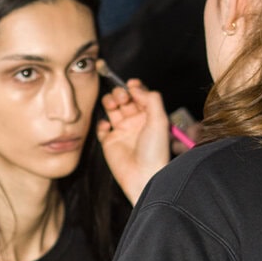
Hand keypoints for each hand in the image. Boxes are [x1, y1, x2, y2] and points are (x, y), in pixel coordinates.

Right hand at [95, 78, 172, 204]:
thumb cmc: (154, 151)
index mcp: (150, 116)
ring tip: (112, 104)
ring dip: (110, 102)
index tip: (131, 84)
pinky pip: (102, 128)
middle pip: (125, 99)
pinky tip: (107, 126)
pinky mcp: (109, 142)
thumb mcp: (160, 119)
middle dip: (121, 94)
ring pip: (112, 109)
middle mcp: (136, 122)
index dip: (135, 87)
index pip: (141, 95)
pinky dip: (101, 123)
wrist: (143, 175)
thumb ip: (150, 98)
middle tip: (122, 98)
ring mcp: (122, 131)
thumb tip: (135, 87)